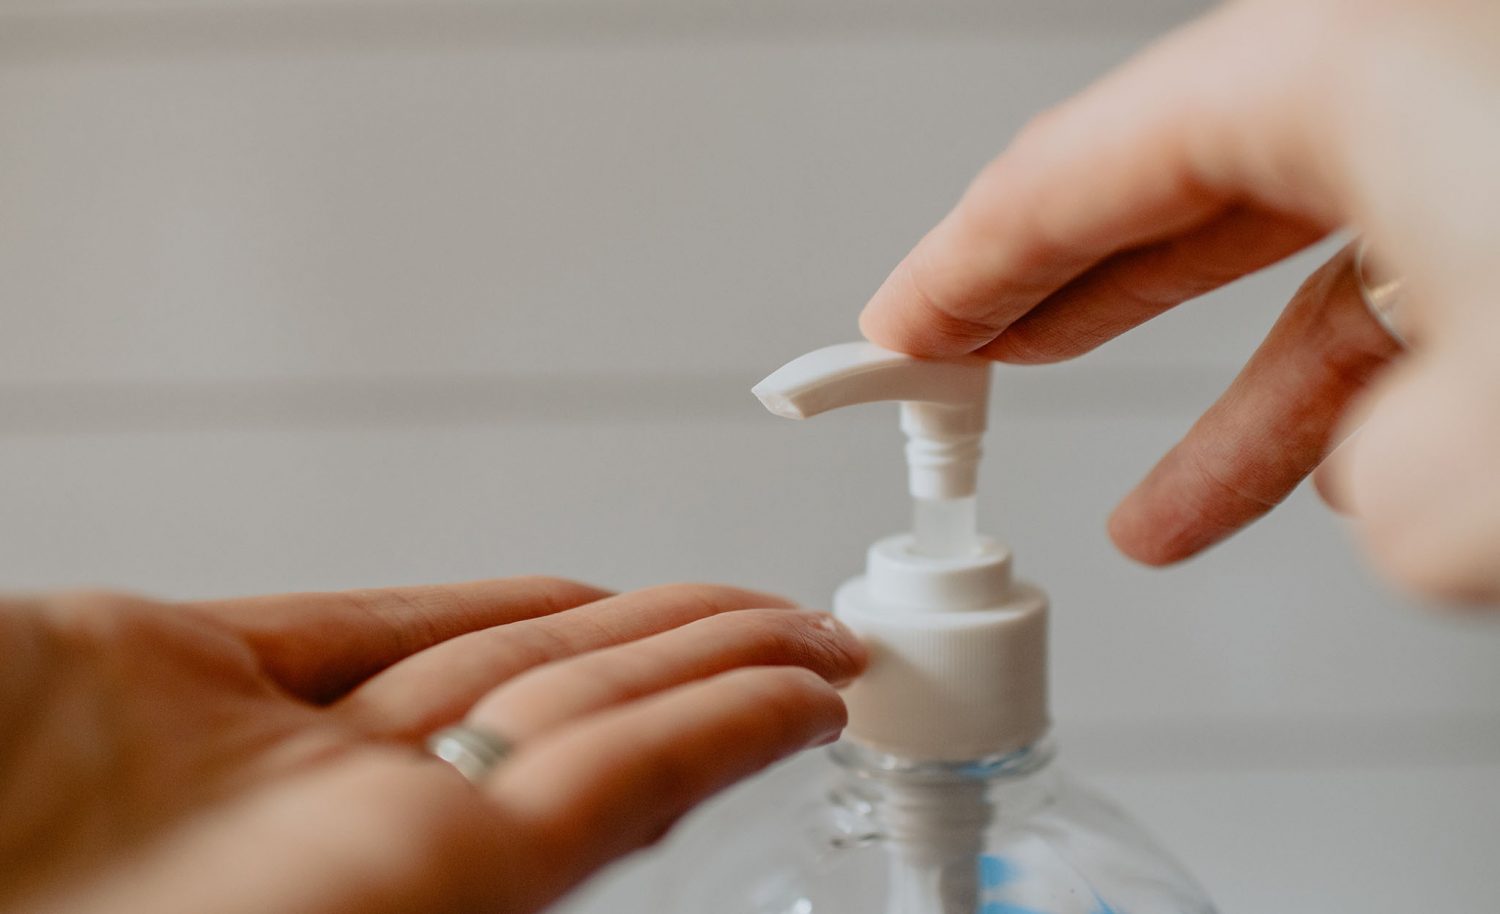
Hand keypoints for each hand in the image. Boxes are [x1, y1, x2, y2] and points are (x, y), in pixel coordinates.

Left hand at [0, 579, 864, 913]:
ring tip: (816, 642)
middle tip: (792, 617)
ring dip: (725, 671)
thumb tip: (390, 626)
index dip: (578, 620)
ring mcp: (386, 845)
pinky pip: (608, 792)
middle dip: (687, 642)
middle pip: (553, 693)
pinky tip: (777, 694)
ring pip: (602, 730)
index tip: (660, 601)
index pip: (456, 653)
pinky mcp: (427, 890)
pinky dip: (714, 735)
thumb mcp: (92, 657)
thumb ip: (254, 644)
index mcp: (235, 733)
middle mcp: (333, 804)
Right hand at [858, 0, 1499, 600]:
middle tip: (966, 364)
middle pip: (1163, 188)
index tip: (892, 335)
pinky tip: (1333, 473)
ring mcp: (1470, 113)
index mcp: (1338, 64)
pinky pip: (1403, 270)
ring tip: (1150, 519)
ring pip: (1297, 253)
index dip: (957, 270)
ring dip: (1223, 404)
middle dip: (1058, 301)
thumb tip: (1390, 492)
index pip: (1069, 175)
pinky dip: (1349, 377)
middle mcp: (1400, 58)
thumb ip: (1395, 486)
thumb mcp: (1492, 441)